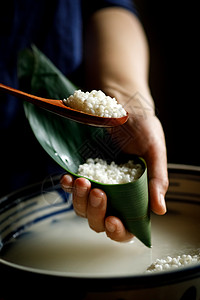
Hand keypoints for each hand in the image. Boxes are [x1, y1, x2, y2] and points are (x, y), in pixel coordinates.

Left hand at [60, 94, 168, 242]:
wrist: (123, 107)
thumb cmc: (143, 129)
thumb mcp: (154, 152)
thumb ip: (157, 180)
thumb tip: (160, 209)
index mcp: (135, 195)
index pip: (127, 225)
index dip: (119, 231)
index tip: (113, 221)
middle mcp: (115, 194)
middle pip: (100, 220)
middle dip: (96, 213)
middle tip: (100, 193)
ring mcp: (97, 184)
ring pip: (82, 207)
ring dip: (80, 200)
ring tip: (83, 182)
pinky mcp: (83, 171)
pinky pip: (70, 187)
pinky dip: (67, 186)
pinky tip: (68, 178)